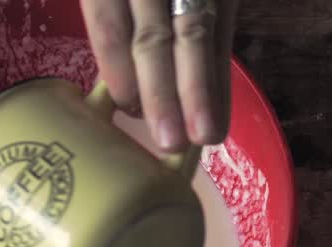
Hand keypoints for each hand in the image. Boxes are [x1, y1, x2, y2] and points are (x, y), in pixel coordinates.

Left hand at [82, 0, 238, 150]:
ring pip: (196, 34)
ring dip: (202, 91)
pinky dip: (220, 79)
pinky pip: (223, 36)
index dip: (115, 63)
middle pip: (155, 33)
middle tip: (169, 141)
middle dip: (163, 91)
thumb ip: (110, 19)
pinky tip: (219, 114)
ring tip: (205, 136)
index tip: (124, 105)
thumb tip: (118, 88)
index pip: (108, 19)